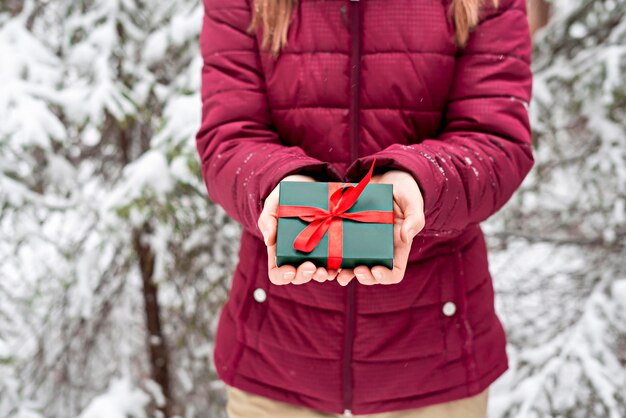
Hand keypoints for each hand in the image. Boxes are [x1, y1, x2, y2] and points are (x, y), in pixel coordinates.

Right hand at [258, 174, 340, 284]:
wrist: (306, 183)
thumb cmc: (285, 197)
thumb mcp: (273, 204)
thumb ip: (268, 219)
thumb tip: (269, 240)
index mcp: (279, 251)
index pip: (277, 273)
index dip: (282, 276)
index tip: (290, 269)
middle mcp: (297, 257)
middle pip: (299, 277)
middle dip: (305, 276)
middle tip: (312, 267)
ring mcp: (315, 253)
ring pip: (318, 274)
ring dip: (322, 275)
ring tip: (327, 270)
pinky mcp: (332, 247)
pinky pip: (336, 263)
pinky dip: (339, 268)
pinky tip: (342, 266)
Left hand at [335, 169, 424, 285]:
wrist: (386, 176)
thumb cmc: (404, 190)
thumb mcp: (412, 201)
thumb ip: (414, 219)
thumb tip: (406, 237)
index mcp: (397, 247)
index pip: (394, 272)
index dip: (385, 276)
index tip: (375, 270)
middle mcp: (379, 249)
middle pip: (370, 273)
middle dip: (361, 276)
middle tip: (354, 271)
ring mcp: (362, 242)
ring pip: (351, 265)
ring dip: (342, 272)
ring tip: (334, 272)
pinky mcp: (347, 231)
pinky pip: (338, 247)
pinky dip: (329, 255)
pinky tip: (322, 256)